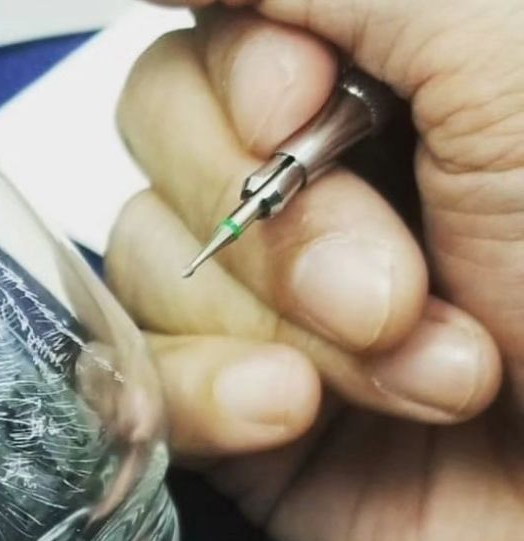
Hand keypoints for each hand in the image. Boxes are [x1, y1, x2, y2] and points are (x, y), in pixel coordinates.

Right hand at [109, 0, 523, 540]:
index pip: (215, 29)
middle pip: (160, 135)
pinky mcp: (231, 406)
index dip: (228, 73)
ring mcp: (263, 299)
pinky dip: (206, 394)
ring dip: (277, 323)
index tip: (295, 103)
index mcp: (385, 69)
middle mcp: (312, 177)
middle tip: (391, 281)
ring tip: (420, 374)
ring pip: (149, 258)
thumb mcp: (504, 48)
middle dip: (271, 217)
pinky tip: (292, 416)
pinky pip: (139, 373)